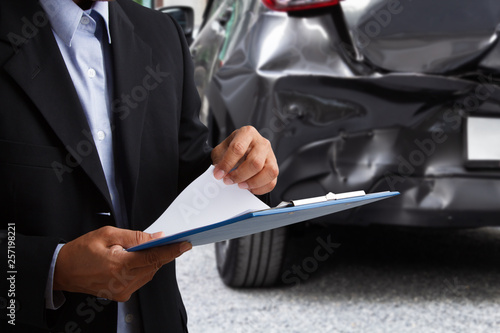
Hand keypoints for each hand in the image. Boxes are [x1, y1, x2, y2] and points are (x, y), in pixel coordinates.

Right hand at [53, 226, 191, 301]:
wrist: (62, 271)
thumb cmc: (82, 250)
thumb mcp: (107, 234)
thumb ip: (134, 237)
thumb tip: (156, 237)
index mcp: (119, 265)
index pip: (153, 257)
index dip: (171, 250)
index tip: (185, 244)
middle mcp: (122, 282)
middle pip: (154, 265)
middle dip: (164, 253)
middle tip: (173, 241)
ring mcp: (122, 291)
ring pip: (149, 273)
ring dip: (153, 260)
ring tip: (150, 248)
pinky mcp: (121, 295)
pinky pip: (141, 279)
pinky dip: (144, 268)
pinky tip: (139, 259)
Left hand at [211, 126, 278, 194]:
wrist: (240, 153)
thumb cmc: (232, 151)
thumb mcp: (221, 151)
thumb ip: (219, 161)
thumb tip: (219, 174)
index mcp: (247, 133)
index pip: (238, 148)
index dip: (227, 164)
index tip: (218, 174)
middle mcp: (262, 143)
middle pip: (255, 162)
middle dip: (239, 175)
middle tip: (228, 180)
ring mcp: (270, 155)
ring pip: (268, 172)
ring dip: (252, 182)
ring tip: (240, 185)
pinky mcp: (274, 168)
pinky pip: (272, 182)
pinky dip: (260, 189)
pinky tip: (249, 188)